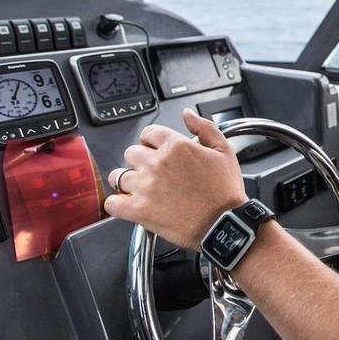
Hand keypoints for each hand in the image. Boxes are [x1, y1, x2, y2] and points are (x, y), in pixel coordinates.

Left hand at [104, 109, 249, 249]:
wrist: (224, 224)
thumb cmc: (226, 192)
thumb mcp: (224, 151)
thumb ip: (205, 128)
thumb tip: (187, 115)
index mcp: (176, 146)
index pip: (148, 133)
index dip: (151, 141)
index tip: (155, 150)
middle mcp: (157, 163)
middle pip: (131, 153)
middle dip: (139, 161)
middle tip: (151, 172)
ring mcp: (145, 187)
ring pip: (118, 176)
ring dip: (125, 181)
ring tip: (138, 189)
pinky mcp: (139, 210)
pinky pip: (112, 203)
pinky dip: (116, 204)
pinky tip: (127, 205)